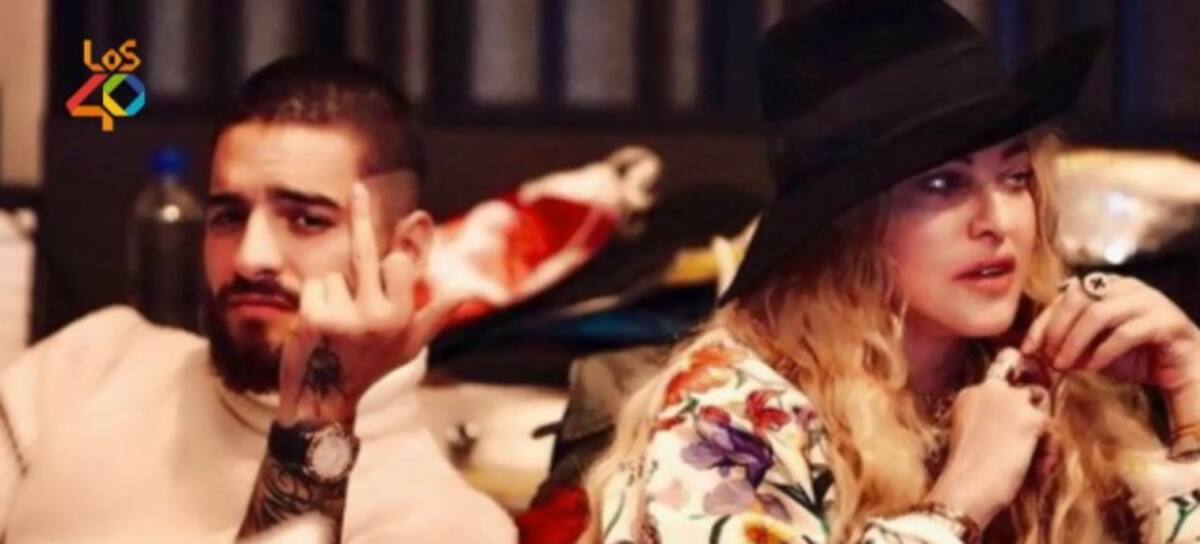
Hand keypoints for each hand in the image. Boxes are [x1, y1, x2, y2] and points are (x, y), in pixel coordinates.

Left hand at [278, 183, 456, 424]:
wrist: (323, 400)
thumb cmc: (370, 368)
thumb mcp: (409, 346)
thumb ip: (436, 315)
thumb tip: (468, 291)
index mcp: (402, 318)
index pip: (399, 264)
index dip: (393, 259)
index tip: (406, 236)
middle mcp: (377, 316)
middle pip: (366, 253)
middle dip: (362, 216)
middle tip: (359, 187)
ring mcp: (344, 316)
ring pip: (334, 274)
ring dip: (332, 291)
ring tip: (335, 323)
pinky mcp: (315, 318)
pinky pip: (315, 286)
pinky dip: (313, 299)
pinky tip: (317, 325)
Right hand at [927, 349, 1049, 527]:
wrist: (968, 484)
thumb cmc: (963, 470)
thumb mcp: (965, 434)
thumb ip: (983, 419)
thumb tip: (1008, 427)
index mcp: (969, 392)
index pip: (998, 389)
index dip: (1006, 412)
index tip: (1005, 431)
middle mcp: (990, 388)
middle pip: (1022, 393)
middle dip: (1026, 415)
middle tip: (1023, 444)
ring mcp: (1013, 400)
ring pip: (1041, 406)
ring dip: (1039, 431)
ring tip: (1034, 459)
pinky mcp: (1033, 417)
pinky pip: (1051, 430)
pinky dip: (1048, 450)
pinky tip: (1038, 467)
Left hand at [1020, 274, 1199, 393]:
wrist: (1181, 370)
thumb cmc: (1133, 356)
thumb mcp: (1091, 349)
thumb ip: (1066, 343)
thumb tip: (1032, 350)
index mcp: (1107, 286)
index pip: (1065, 297)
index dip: (1043, 323)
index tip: (1028, 348)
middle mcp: (1127, 286)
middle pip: (1079, 299)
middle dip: (1057, 330)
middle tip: (1048, 358)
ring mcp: (1149, 301)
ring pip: (1100, 313)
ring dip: (1075, 341)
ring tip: (1064, 365)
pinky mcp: (1166, 321)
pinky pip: (1126, 333)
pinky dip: (1103, 352)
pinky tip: (1092, 368)